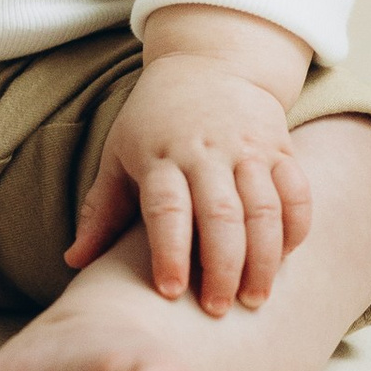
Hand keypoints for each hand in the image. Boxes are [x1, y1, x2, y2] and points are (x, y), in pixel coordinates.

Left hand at [67, 33, 313, 315]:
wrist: (209, 61)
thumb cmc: (154, 121)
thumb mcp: (119, 154)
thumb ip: (101, 210)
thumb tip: (73, 261)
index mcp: (160, 155)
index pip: (166, 208)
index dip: (169, 251)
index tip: (170, 291)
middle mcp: (206, 151)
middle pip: (220, 214)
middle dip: (221, 267)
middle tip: (217, 309)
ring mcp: (248, 148)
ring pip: (263, 208)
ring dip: (263, 258)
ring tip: (254, 298)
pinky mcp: (281, 147)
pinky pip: (297, 192)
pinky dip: (296, 229)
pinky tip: (285, 261)